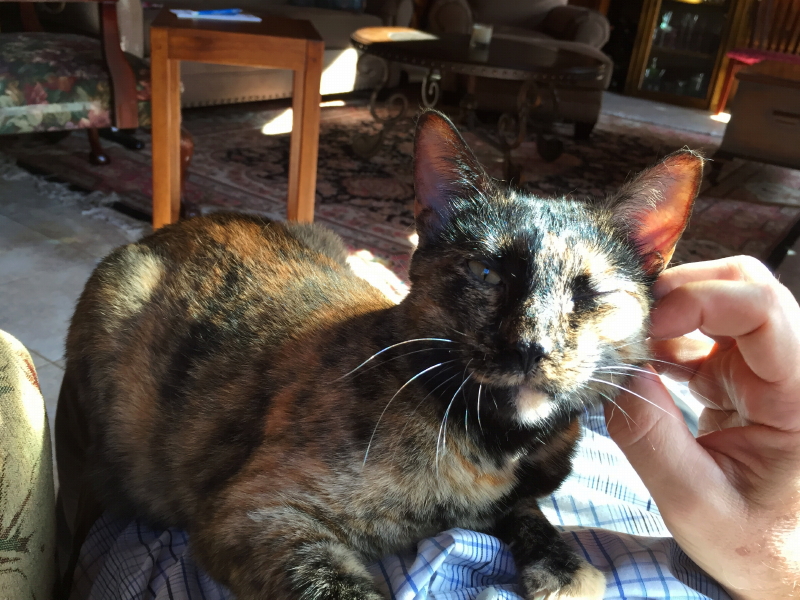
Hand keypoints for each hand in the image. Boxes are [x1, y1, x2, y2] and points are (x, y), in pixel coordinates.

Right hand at [604, 256, 799, 599]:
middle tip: (628, 321)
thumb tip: (614, 372)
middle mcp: (790, 370)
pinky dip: (660, 338)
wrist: (776, 561)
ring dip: (666, 313)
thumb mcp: (694, 502)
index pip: (763, 308)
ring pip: (719, 300)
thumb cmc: (750, 542)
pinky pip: (696, 333)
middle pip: (745, 285)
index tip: (647, 328)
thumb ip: (650, 437)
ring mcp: (764, 369)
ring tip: (623, 342)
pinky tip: (634, 363)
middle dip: (680, 291)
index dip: (700, 301)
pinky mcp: (738, 375)